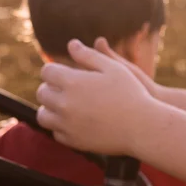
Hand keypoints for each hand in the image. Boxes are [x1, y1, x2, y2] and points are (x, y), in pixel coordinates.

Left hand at [35, 38, 156, 154]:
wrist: (142, 127)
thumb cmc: (132, 93)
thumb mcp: (114, 68)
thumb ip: (89, 55)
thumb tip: (72, 44)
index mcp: (73, 82)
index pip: (47, 71)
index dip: (54, 69)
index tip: (63, 71)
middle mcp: (65, 104)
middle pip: (42, 93)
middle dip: (51, 87)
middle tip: (64, 87)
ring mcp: (67, 124)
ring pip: (44, 115)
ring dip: (50, 108)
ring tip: (65, 104)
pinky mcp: (73, 141)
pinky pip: (56, 132)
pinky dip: (61, 126)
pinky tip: (74, 120)